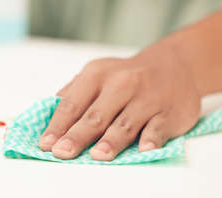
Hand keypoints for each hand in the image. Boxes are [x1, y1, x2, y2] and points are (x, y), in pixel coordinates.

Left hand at [39, 42, 200, 160]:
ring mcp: (146, 98)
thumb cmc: (127, 76)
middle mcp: (122, 84)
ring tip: (97, 155)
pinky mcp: (168, 112)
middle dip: (77, 135)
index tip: (46, 144)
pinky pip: (158, 128)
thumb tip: (49, 115)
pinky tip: (143, 149)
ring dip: (111, 140)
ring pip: (125, 123)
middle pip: (96, 115)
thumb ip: (74, 92)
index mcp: (97, 74)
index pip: (72, 103)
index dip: (58, 125)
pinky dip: (151, 139)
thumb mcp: (98, 73)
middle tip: (62, 152)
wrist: (175, 65)